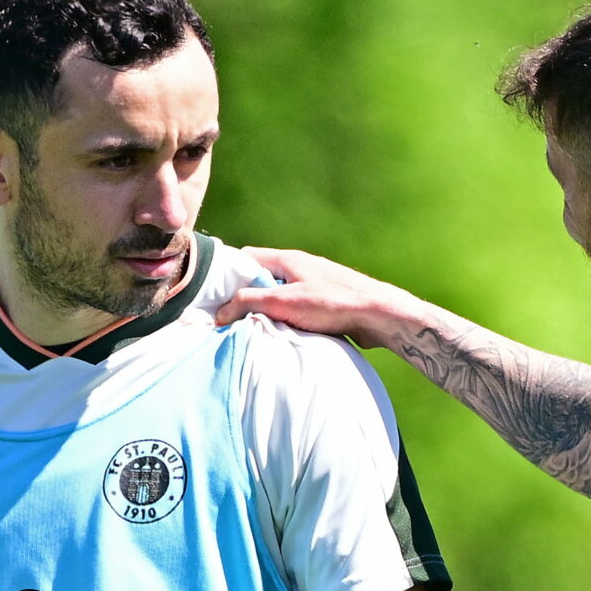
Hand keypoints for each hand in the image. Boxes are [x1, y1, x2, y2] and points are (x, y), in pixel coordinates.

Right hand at [210, 247, 428, 351]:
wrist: (378, 315)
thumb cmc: (334, 304)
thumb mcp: (284, 303)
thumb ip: (249, 303)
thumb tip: (220, 312)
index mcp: (286, 259)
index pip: (245, 258)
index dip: (226, 274)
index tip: (212, 294)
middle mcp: (298, 267)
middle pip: (260, 277)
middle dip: (243, 295)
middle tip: (227, 316)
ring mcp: (311, 284)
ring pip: (277, 294)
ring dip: (264, 309)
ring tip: (250, 328)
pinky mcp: (322, 302)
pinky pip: (293, 307)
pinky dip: (283, 317)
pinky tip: (280, 333)